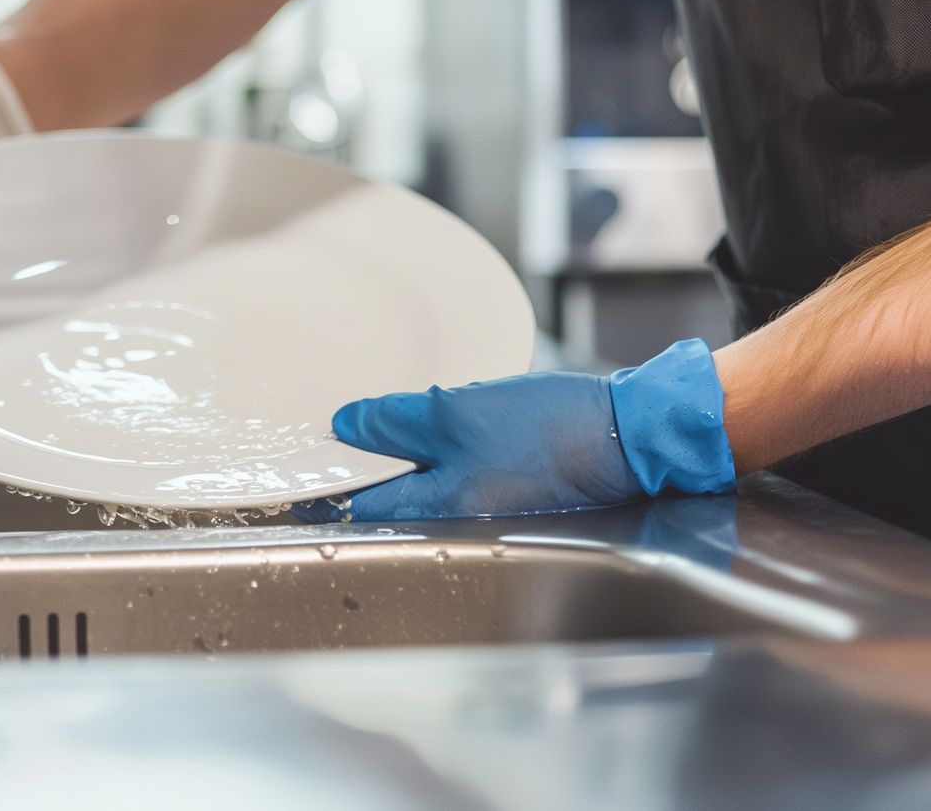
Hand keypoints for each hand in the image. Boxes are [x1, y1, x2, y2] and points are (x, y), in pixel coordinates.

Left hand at [303, 340, 735, 521]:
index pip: (364, 507)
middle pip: (390, 500)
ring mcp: (490, 502)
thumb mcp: (458, 413)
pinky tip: (430, 430)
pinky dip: (433, 454)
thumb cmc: (551, 428)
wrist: (634, 434)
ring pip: (423, 485)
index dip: (328, 486)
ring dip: (393, 462)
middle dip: (356, 475)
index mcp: (442, 507)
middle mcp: (462, 516)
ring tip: (365, 434)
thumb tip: (344, 424)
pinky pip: (457, 472)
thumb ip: (397, 421)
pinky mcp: (514, 483)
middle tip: (324, 445)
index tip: (295, 471)